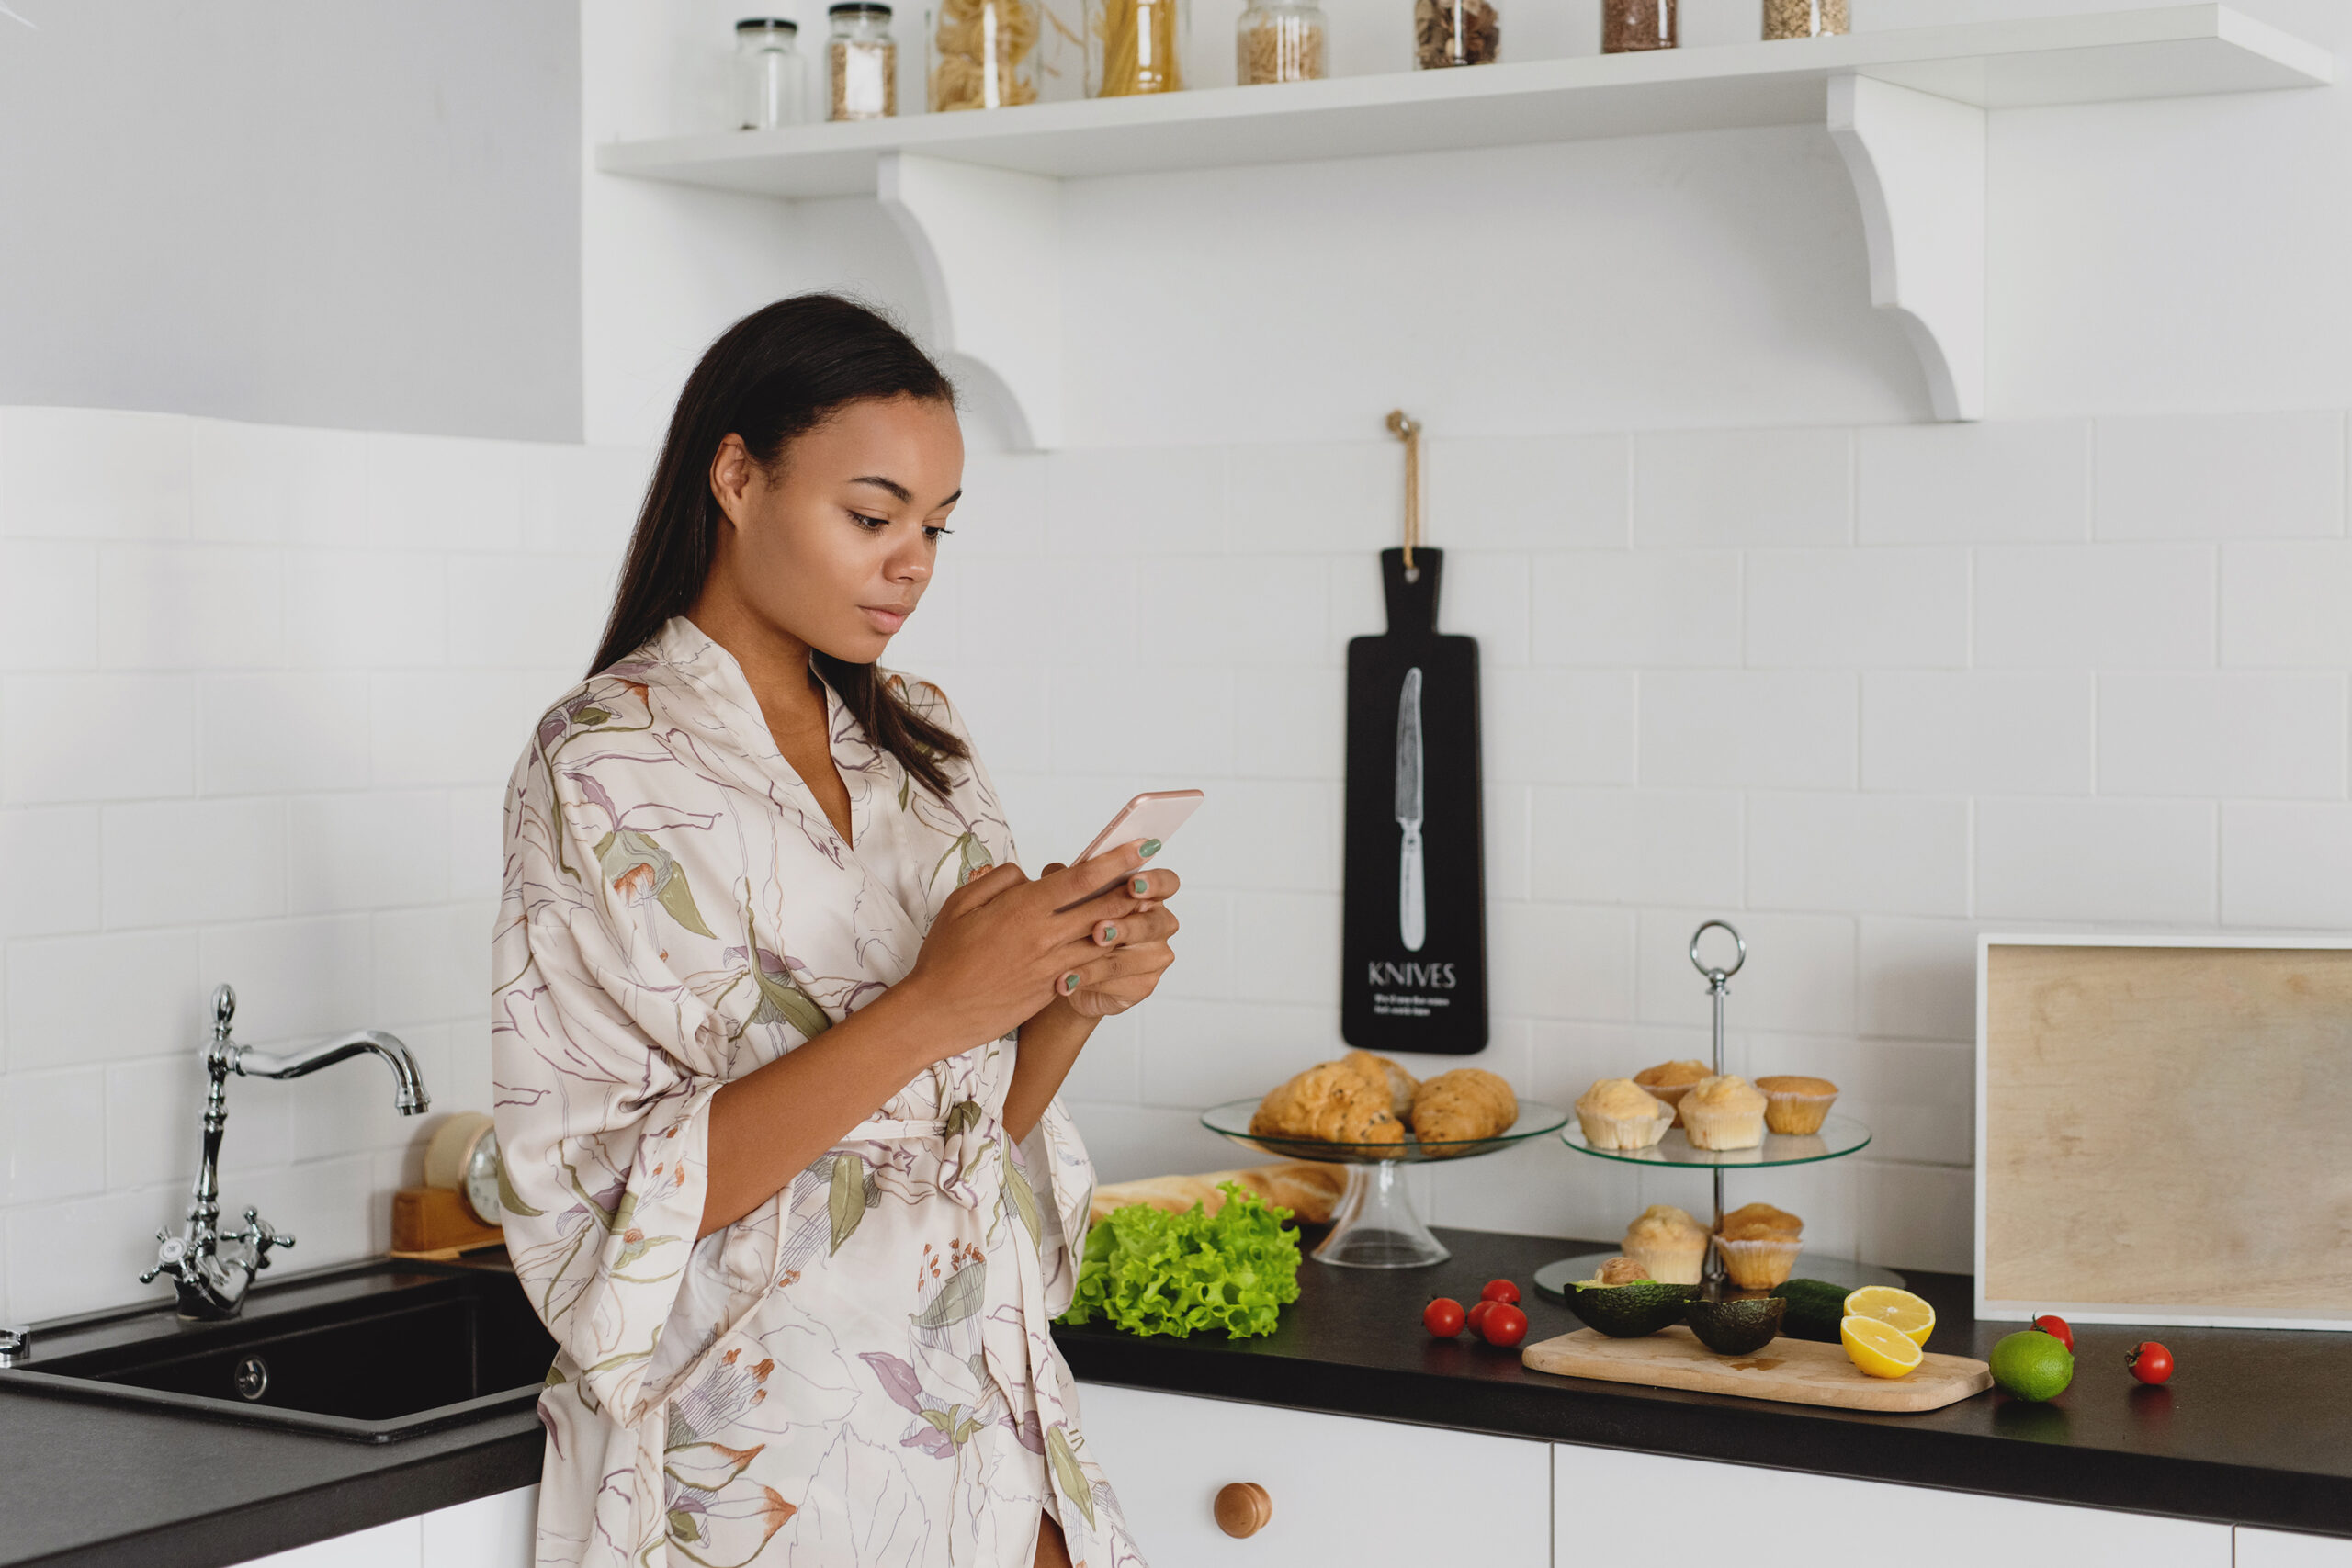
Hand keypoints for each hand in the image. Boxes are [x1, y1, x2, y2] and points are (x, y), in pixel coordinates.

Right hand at [900, 841, 1165, 1053]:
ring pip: (1103, 943)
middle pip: (1103, 909)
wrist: (937, 1012)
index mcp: (1024, 909)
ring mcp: (1052, 967)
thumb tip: (1028, 875)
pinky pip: (1088, 970)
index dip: (1116, 861)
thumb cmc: (944, 957)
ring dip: (1129, 926)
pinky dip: (1108, 958)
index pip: (1081, 879)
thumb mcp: (961, 904)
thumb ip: (999, 881)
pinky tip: (1122, 949)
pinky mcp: (1051, 991)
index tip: (1141, 846)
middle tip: (1158, 875)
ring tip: (1149, 910)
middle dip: (1134, 891)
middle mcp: (1045, 937)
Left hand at [1035, 859, 1179, 1019]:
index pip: (1167, 883)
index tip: (1133, 884)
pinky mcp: (1144, 984)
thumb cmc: (1078, 925)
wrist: (1070, 971)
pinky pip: (1120, 983)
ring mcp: (1154, 956)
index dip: (1155, 883)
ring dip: (1099, 961)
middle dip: (1124, 927)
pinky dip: (1090, 981)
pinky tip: (1067, 982)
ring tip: (1071, 963)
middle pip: (1152, 924)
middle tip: (1098, 930)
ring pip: (1131, 958)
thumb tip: (1054, 871)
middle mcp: (1158, 924)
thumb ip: (1069, 882)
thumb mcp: (1071, 899)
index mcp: (1148, 895)